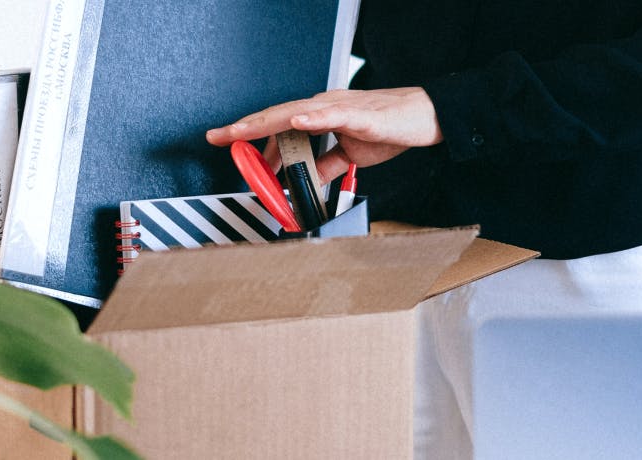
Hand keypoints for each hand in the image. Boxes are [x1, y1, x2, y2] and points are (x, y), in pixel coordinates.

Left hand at [206, 87, 443, 182]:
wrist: (424, 116)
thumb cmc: (390, 128)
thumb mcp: (350, 154)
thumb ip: (325, 165)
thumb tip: (303, 179)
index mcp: (320, 116)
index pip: (277, 124)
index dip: (250, 132)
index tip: (224, 141)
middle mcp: (323, 107)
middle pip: (276, 116)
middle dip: (244, 127)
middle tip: (217, 137)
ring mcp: (339, 108)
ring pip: (294, 113)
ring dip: (266, 123)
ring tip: (240, 131)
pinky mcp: (359, 115)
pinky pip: (331, 114)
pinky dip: (310, 117)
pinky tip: (294, 121)